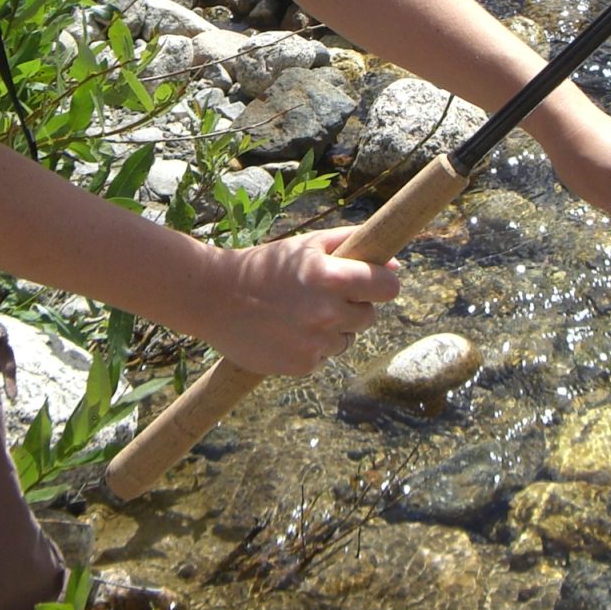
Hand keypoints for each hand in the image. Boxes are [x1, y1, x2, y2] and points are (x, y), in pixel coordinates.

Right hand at [177, 228, 400, 377]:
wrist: (215, 297)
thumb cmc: (266, 265)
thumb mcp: (308, 244)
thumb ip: (353, 245)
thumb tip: (395, 265)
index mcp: (332, 277)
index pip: (388, 287)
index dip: (382, 284)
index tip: (372, 284)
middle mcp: (327, 312)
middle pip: (369, 316)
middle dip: (353, 306)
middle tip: (321, 296)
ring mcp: (314, 342)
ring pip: (346, 339)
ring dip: (331, 329)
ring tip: (297, 314)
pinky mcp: (301, 365)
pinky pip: (323, 357)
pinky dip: (310, 348)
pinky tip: (286, 332)